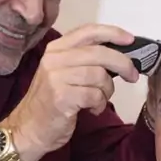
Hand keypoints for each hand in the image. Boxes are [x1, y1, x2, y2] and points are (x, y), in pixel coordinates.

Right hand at [3, 24, 139, 160]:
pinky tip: (92, 109)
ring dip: (107, 91)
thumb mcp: (62, 73)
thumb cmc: (51, 102)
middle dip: (123, 64)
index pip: (88, 31)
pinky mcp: (61, 97)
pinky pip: (95, 95)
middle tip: (132, 76)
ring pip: (99, 75)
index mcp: (56, 49)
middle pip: (100, 53)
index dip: (113, 33)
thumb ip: (84, 60)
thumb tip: (120, 54)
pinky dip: (99, 104)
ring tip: (99, 100)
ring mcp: (56, 78)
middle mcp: (54, 59)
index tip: (130, 40)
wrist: (28, 129)